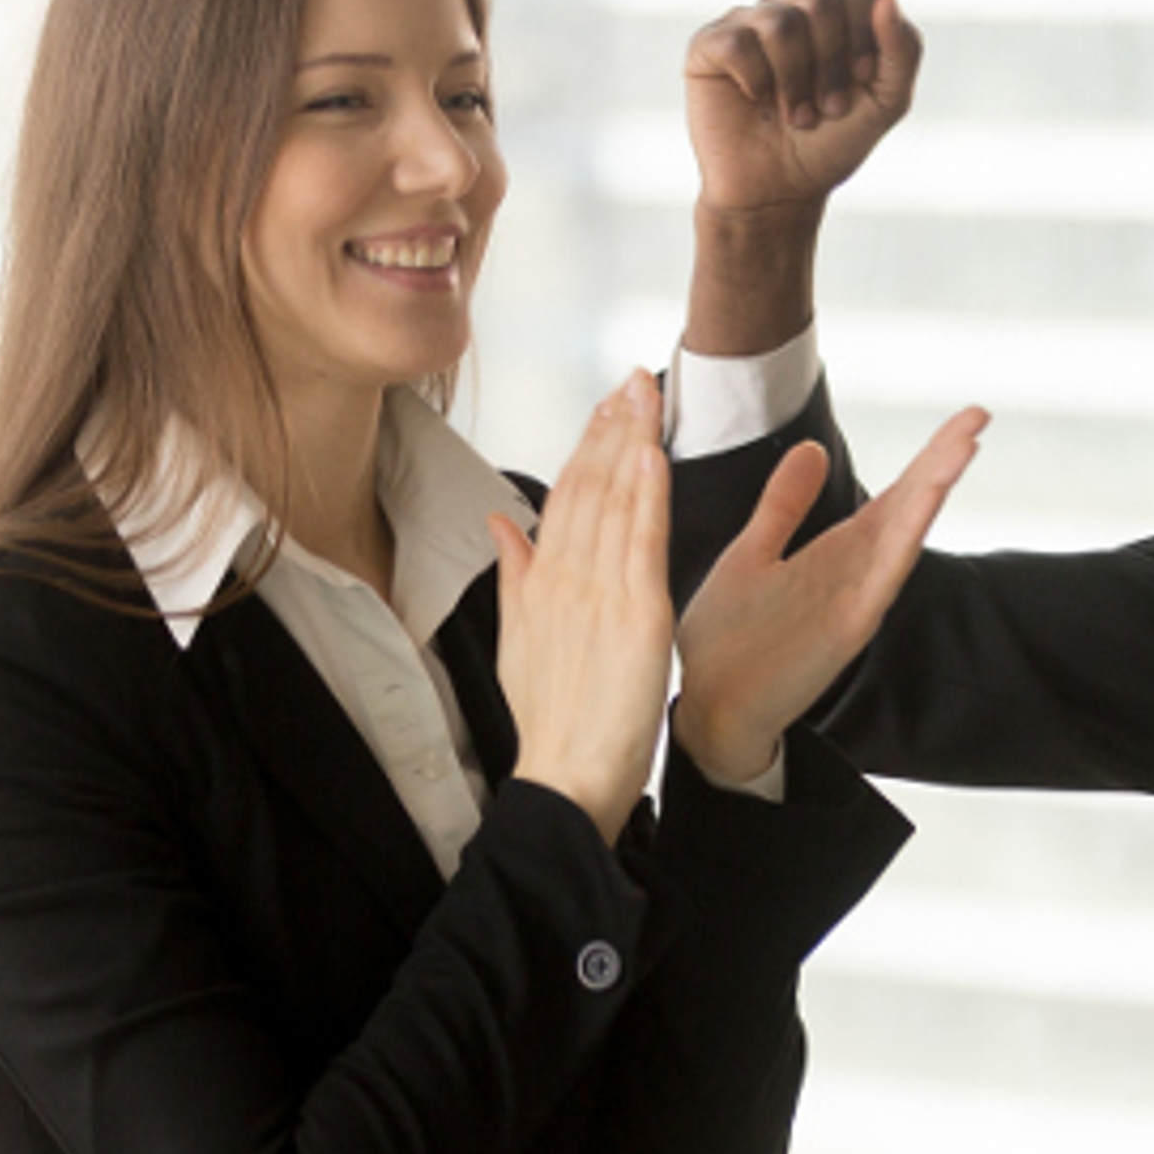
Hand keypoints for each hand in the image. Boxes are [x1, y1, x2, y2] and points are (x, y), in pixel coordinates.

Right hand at [495, 372, 678, 844]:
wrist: (569, 776)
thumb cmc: (554, 718)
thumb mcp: (521, 640)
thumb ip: (516, 575)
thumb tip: (501, 524)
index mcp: (543, 581)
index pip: (568, 496)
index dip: (588, 444)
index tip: (608, 402)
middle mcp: (565, 579)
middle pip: (589, 487)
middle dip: (612, 427)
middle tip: (633, 377)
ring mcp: (599, 594)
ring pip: (614, 503)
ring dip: (630, 443)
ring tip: (645, 395)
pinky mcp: (635, 615)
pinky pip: (640, 543)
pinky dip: (645, 496)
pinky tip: (651, 454)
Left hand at [672, 408, 987, 785]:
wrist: (707, 710)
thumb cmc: (728, 640)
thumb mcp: (753, 552)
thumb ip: (784, 504)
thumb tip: (812, 448)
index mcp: (836, 554)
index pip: (894, 495)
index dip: (928, 456)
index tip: (967, 417)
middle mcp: (853, 575)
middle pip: (908, 508)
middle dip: (942, 462)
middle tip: (978, 416)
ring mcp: (853, 603)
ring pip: (901, 539)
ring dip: (930, 494)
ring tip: (961, 450)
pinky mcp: (840, 634)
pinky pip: (876, 584)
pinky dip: (899, 548)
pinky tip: (917, 515)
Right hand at [684, 0, 921, 222]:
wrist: (780, 189)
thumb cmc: (832, 142)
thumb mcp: (887, 101)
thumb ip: (902, 49)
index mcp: (833, 13)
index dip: (863, 32)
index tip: (861, 78)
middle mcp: (788, 7)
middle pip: (820, 1)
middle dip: (832, 63)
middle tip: (828, 106)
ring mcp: (746, 22)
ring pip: (781, 22)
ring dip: (796, 80)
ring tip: (796, 115)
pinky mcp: (709, 45)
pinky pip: (737, 43)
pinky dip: (755, 80)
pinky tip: (755, 99)